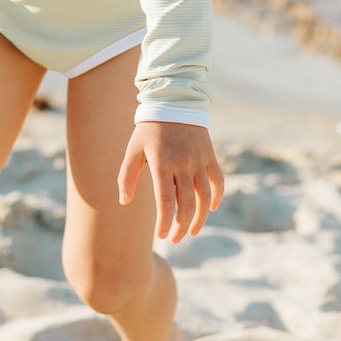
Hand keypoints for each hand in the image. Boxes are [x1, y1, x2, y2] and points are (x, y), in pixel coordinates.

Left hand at [117, 122, 224, 241]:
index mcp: (162, 164)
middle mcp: (183, 164)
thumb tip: (123, 202)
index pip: (165, 201)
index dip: (164, 222)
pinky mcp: (210, 156)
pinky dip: (217, 197)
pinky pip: (218, 181)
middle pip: (187, 204)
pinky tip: (211, 208)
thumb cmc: (148, 130)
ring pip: (205, 197)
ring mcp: (199, 160)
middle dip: (181, 226)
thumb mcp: (133, 150)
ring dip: (200, 218)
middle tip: (174, 238)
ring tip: (191, 231)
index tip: (161, 236)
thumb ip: (126, 176)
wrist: (173, 102)